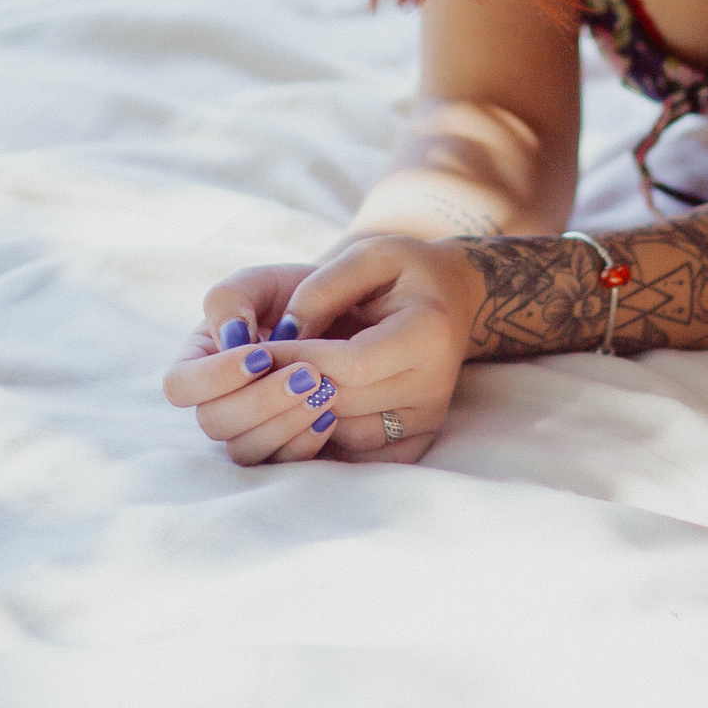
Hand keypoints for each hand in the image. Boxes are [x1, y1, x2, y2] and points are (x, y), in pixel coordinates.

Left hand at [159, 236, 484, 465]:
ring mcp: (427, 418)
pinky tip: (309, 404)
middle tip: (254, 369)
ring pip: (345, 435)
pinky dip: (325, 432)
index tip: (256, 347)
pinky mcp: (417, 439)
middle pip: (343, 403)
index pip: (351, 364)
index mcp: (428, 333)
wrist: (454, 297)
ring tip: (279, 383)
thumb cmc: (405, 270)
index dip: (296, 360)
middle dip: (289, 388)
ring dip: (302, 413)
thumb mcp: (367, 255)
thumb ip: (322, 289)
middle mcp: (434, 385)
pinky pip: (358, 453)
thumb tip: (284, 336)